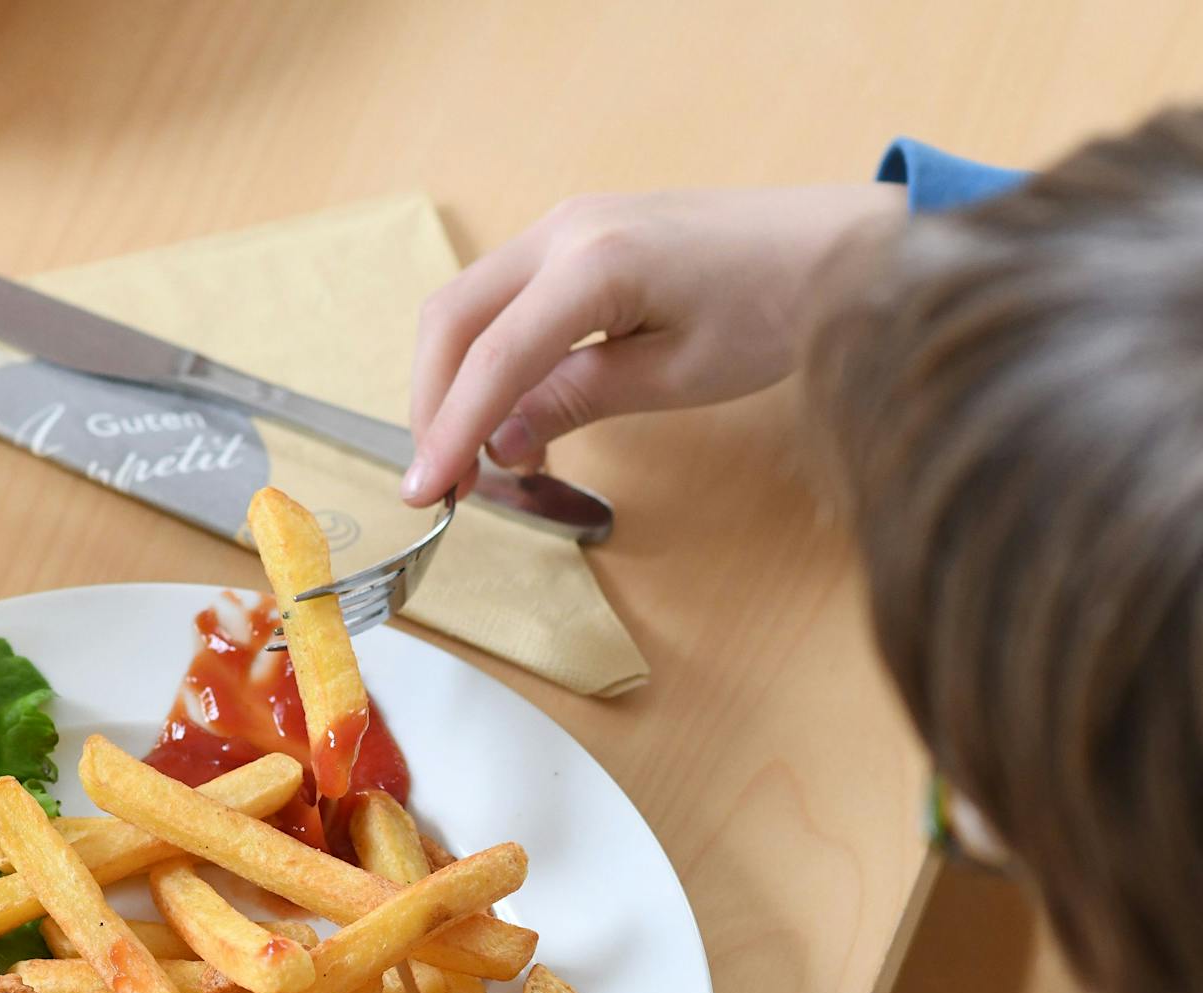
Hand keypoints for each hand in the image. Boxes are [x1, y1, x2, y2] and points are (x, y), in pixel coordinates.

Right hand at [404, 184, 905, 504]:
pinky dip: (488, 359)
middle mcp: (566, 230)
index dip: (449, 432)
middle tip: (441, 482)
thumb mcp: (676, 376)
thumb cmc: (775, 307)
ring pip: (467, 308)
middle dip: (432, 405)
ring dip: (454, 384)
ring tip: (480, 459)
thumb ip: (577, 401)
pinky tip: (514, 417)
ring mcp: (568, 227)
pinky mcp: (580, 239)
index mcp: (595, 264)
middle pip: (453, 321)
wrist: (838, 247)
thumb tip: (502, 442)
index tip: (424, 494)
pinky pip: (504, 300)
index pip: (492, 358)